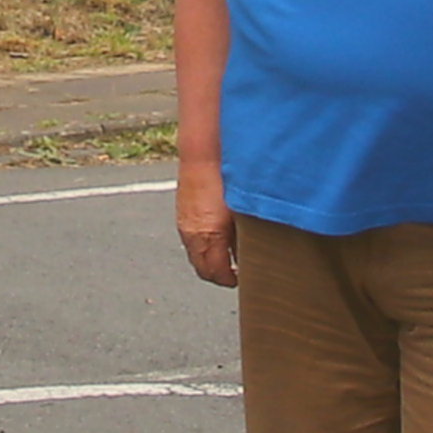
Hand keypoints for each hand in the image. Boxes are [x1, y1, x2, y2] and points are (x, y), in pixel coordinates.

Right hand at [174, 161, 237, 288]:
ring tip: (227, 255)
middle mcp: (193, 234)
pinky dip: (202, 244)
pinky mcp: (182, 214)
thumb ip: (245, 238)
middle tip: (235, 274)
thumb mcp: (244, 213)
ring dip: (210, 259)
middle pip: (203, 268)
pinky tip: (216, 235)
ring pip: (195, 254)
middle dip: (218, 274)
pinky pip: (191, 239)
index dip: (230, 280)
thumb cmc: (227, 178)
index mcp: (209, 236)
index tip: (242, 280)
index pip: (216, 273)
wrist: (204, 152)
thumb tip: (250, 254)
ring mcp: (185, 225)